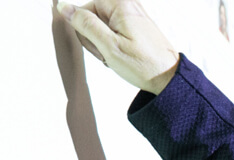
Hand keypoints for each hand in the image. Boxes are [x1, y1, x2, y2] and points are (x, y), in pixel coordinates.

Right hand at [55, 0, 179, 94]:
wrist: (169, 78)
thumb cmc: (145, 65)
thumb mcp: (109, 46)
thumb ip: (85, 24)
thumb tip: (64, 7)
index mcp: (121, 5)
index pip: (85, 9)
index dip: (86, 31)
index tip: (99, 45)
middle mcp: (129, 5)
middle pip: (94, 17)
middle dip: (95, 38)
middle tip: (109, 53)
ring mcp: (134, 16)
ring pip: (103, 27)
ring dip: (104, 44)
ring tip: (117, 56)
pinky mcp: (137, 26)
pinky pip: (115, 32)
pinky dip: (114, 45)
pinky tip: (123, 56)